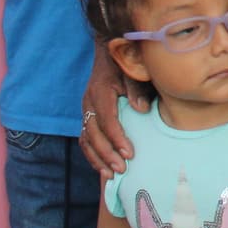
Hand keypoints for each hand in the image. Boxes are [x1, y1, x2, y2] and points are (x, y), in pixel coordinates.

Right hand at [79, 49, 148, 177]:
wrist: (110, 52)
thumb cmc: (126, 63)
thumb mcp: (133, 71)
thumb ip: (137, 89)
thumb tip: (142, 110)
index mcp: (100, 92)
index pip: (107, 121)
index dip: (117, 139)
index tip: (129, 154)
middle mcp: (89, 102)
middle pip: (94, 134)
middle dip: (107, 154)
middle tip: (123, 169)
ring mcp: (86, 109)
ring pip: (86, 140)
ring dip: (98, 159)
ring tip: (112, 175)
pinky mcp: (88, 115)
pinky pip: (85, 139)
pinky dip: (93, 155)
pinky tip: (103, 167)